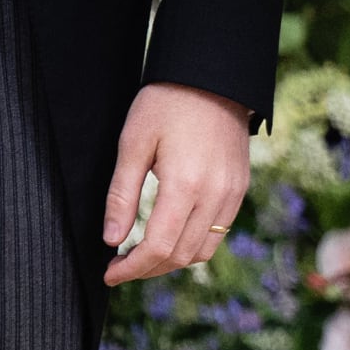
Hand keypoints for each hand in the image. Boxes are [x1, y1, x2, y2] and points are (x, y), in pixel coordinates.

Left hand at [101, 82, 250, 284]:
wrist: (213, 76)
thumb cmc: (167, 103)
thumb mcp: (134, 143)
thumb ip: (122, 195)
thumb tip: (112, 240)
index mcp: (185, 184)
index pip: (158, 247)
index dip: (132, 269)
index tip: (110, 273)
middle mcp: (214, 194)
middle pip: (180, 256)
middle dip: (147, 269)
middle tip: (121, 266)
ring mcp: (232, 193)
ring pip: (202, 250)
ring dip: (171, 261)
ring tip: (145, 255)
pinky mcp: (239, 188)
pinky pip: (218, 232)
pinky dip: (193, 244)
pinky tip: (172, 235)